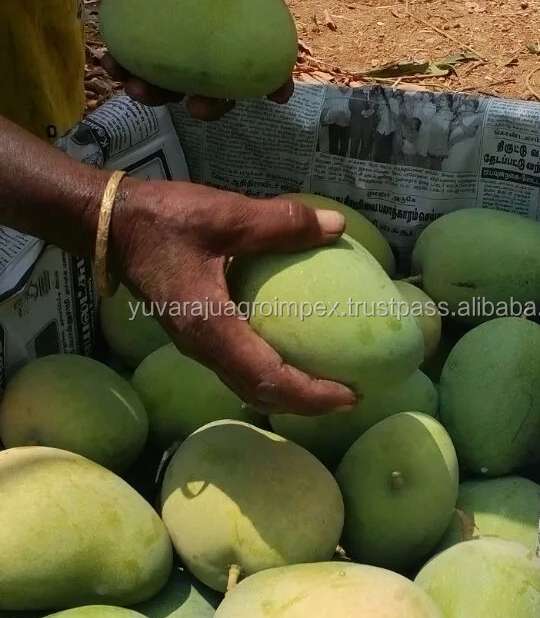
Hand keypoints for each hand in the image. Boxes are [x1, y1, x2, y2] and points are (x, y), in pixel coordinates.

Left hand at [103, 0, 292, 119]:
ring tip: (138, 89)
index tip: (278, 96)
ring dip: (153, 98)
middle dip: (209, 109)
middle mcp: (211, 57)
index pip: (267, 66)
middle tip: (197, 108)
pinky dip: (121, 70)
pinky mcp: (146, 51)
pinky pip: (134, 68)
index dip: (276, 85)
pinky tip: (110, 63)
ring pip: (169, 92)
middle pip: (217, 97)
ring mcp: (177, 59)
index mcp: (240, 37)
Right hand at [109, 179, 356, 415]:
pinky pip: (238, 367)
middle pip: (261, 393)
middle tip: (351, 396)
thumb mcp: (227, 214)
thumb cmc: (164, 221)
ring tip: (328, 382)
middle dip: (307, 403)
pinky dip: (270, 374)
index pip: (268, 378)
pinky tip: (293, 353)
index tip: (350, 395)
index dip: (311, 393)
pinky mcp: (196, 333)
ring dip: (288, 392)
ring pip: (247, 385)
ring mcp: (197, 344)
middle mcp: (204, 347)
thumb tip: (336, 225)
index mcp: (211, 327)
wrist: (110, 227)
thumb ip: (282, 223)